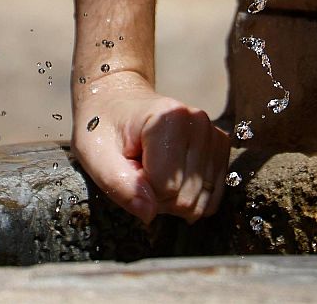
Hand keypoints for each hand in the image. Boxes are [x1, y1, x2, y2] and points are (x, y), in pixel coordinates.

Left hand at [72, 72, 230, 222]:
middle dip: (157, 198)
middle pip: (186, 198)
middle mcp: (199, 122)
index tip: (128, 167)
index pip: (165, 188)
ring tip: (154, 172)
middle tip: (139, 172)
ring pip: (201, 202)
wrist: (118, 101)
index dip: (141, 190)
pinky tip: (172, 176)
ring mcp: (214, 134)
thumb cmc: (103, 128)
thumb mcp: (96, 156)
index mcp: (169, 118)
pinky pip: (212, 198)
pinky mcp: (221, 148)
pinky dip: (190, 197)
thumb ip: (119, 185)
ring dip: (173, 199)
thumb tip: (149, 214)